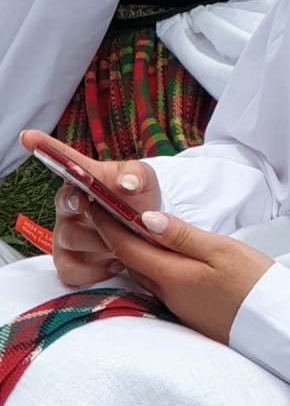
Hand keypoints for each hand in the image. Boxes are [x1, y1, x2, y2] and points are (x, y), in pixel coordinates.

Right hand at [20, 129, 160, 286]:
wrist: (147, 237)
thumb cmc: (139, 202)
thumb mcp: (145, 182)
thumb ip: (138, 175)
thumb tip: (126, 182)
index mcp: (84, 178)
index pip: (62, 159)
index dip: (44, 146)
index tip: (28, 136)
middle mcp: (70, 204)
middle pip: (62, 200)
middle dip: (73, 202)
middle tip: (86, 203)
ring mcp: (67, 233)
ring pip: (70, 237)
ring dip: (99, 239)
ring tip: (121, 240)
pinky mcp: (69, 262)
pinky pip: (71, 269)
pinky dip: (94, 269)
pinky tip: (113, 261)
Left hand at [92, 205, 273, 343]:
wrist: (276, 326)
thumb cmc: (253, 282)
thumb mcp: (221, 250)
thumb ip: (182, 236)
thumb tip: (145, 219)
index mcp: (172, 276)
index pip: (127, 248)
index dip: (108, 224)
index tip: (95, 202)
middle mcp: (166, 295)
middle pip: (131, 263)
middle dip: (115, 236)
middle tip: (106, 209)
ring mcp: (176, 307)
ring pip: (144, 275)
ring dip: (132, 252)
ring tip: (127, 226)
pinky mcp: (188, 313)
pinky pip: (158, 286)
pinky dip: (150, 266)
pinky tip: (157, 255)